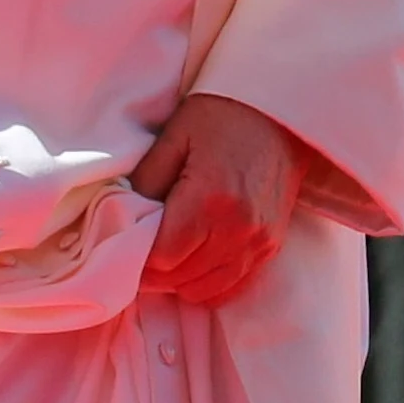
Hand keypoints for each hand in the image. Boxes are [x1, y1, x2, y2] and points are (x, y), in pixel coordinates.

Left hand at [128, 93, 308, 306]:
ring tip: (165, 260)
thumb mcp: (173, 138)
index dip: (137, 261)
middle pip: (182, 278)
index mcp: (208, 201)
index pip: (163, 258)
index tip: (124, 250)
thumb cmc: (221, 117)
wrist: (279, 113)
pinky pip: (235, 285)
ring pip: (207, 289)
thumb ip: (145, 181)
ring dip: (180, 281)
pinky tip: (194, 265)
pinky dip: (209, 283)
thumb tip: (125, 218)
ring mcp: (259, 241)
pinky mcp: (272, 245)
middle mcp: (237, 229)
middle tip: (137, 256)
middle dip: (155, 273)